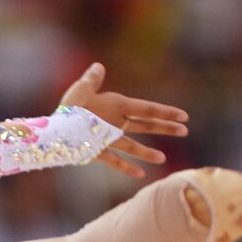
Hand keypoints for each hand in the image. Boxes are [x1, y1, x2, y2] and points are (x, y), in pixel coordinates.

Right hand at [60, 62, 188, 178]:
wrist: (57, 131)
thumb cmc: (70, 106)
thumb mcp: (81, 89)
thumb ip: (92, 79)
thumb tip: (98, 66)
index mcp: (117, 105)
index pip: (148, 109)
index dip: (166, 112)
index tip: (184, 116)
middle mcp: (117, 123)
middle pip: (145, 125)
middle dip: (165, 128)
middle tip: (184, 132)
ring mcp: (109, 140)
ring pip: (132, 146)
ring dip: (147, 152)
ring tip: (162, 158)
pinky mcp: (98, 152)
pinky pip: (115, 161)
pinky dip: (127, 168)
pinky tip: (140, 174)